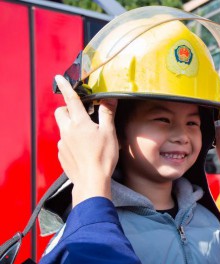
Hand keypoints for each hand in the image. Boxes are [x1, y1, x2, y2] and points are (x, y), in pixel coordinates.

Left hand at [54, 75, 117, 204]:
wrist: (91, 181)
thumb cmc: (103, 157)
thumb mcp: (109, 133)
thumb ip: (107, 114)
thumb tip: (109, 99)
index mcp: (80, 123)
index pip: (71, 100)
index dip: (66, 87)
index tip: (59, 77)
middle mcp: (67, 131)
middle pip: (60, 113)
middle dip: (66, 109)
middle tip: (79, 113)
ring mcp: (63, 143)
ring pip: (63, 129)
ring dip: (71, 128)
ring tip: (86, 138)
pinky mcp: (62, 155)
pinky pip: (64, 144)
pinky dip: (72, 143)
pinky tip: (83, 151)